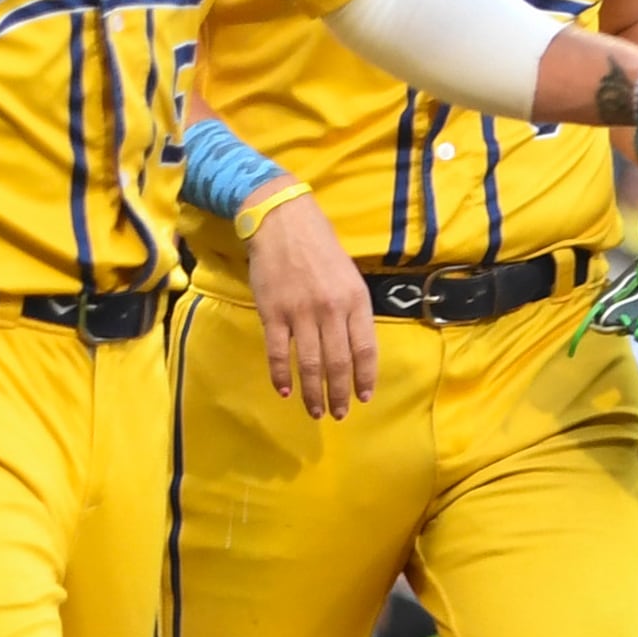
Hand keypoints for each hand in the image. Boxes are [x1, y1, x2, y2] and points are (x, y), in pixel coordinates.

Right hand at [244, 192, 378, 418]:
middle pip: (338, 363)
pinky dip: (281, 375)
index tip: (363, 397)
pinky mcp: (273, 313)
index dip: (365, 377)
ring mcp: (300, 313)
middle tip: (338, 414)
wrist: (283, 222)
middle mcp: (331, 310)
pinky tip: (285, 391)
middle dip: (339, 393)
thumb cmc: (320, 248)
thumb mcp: (349, 276)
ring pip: (310, 363)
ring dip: (313, 393)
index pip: (365, 349)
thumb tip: (353, 347)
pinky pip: (278, 352)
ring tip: (315, 411)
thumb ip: (352, 310)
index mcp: (355, 301)